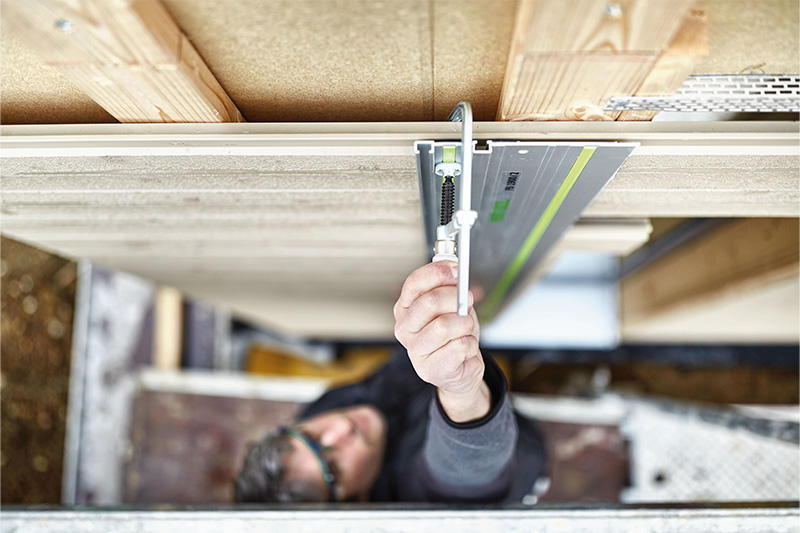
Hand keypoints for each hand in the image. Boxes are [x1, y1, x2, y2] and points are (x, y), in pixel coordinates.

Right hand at [393, 261, 489, 421]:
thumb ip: (450, 288)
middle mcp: (405, 329)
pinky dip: (470, 345)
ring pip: (446, 325)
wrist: (461, 367)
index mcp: (405, 308)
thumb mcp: (453, 305)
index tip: (456, 271)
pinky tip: (464, 350)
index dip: (437, 273)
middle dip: (456, 298)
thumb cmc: (454, 333)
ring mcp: (415, 351)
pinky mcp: (430, 369)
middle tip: (467, 300)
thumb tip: (455, 272)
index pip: (414, 283)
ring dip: (465, 325)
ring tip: (465, 330)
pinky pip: (460, 346)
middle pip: (430, 302)